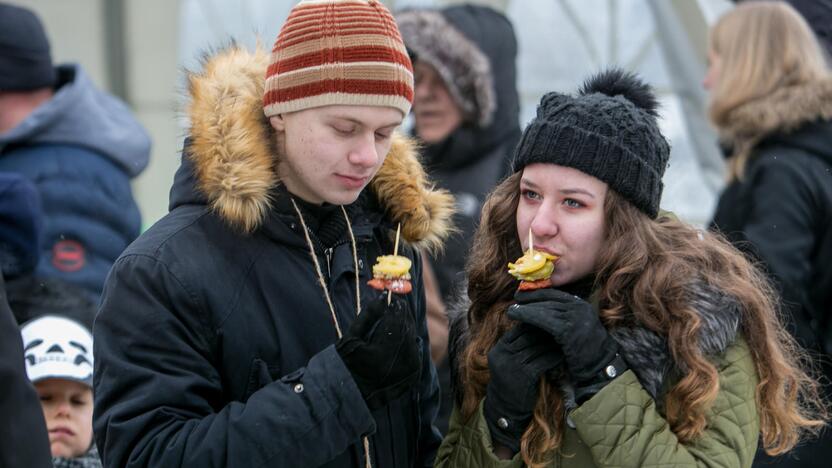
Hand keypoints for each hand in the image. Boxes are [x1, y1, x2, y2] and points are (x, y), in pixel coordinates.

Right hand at [336, 294, 420, 410]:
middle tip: (393, 310)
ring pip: (412, 338)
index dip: (395, 306)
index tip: (391, 300)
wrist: (350, 395)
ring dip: (404, 330)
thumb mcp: (352, 337)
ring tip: (391, 329)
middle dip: (400, 317)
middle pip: (407, 327)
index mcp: (386, 349)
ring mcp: (410, 369)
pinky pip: (414, 351)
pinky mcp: (413, 375)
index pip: (397, 318)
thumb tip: (383, 297)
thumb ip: (368, 315)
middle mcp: (402, 360)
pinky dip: (407, 344)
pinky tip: (395, 344)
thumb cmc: (346, 363)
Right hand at [483, 322, 563, 452]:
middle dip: (545, 332)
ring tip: (563, 340)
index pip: (518, 329)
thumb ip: (517, 346)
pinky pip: (542, 362)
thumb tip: (536, 327)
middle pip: (527, 336)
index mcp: (499, 348)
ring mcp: (512, 365)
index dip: (534, 324)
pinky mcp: (524, 376)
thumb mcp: (507, 361)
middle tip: (560, 327)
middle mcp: (503, 355)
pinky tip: (560, 356)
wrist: (506, 407)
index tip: (548, 321)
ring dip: (552, 344)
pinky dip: (553, 358)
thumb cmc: (511, 381)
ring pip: (536, 348)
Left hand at [508, 288, 625, 401]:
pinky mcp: (568, 329)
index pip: (556, 294)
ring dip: (526, 307)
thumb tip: (540, 307)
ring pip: (545, 308)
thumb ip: (563, 316)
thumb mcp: (576, 327)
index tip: (524, 293)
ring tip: (512, 309)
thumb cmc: (584, 350)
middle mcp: (579, 307)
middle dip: (531, 298)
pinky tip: (517, 315)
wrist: (599, 366)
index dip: (538, 293)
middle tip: (515, 297)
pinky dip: (528, 315)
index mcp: (581, 305)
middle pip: (549, 299)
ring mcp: (574, 317)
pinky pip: (543, 319)